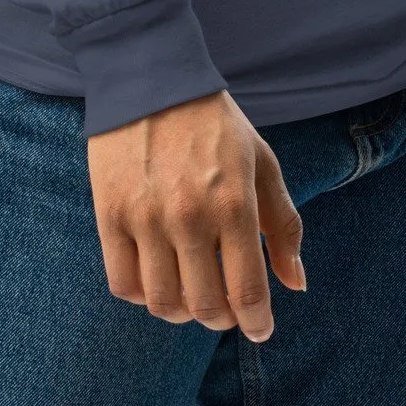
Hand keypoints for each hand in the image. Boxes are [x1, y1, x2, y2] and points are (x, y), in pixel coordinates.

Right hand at [87, 88, 306, 341]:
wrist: (150, 76)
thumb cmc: (213, 121)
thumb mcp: (261, 162)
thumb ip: (283, 223)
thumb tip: (296, 283)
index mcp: (234, 204)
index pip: (247, 292)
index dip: (256, 322)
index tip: (259, 329)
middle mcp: (190, 217)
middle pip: (205, 307)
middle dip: (221, 318)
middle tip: (224, 305)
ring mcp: (146, 218)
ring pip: (162, 303)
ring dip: (181, 310)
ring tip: (189, 291)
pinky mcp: (110, 214)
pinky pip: (122, 283)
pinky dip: (142, 294)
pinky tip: (155, 275)